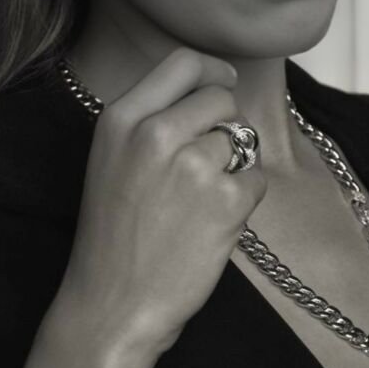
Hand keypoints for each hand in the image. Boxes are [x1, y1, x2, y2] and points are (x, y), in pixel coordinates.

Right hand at [50, 47, 266, 367]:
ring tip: (200, 204)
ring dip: (234, 168)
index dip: (213, 70)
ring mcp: (193, 165)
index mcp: (122, 119)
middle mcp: (156, 133)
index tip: (225, 82)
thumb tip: (210, 88)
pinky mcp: (226, 200)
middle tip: (210, 163)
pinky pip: (257, 179)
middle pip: (221, 98)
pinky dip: (244, 201)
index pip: (183, 62)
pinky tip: (212, 225)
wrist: (112, 305)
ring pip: (242, 140)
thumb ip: (151, 119)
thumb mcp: (111, 160)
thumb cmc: (113, 236)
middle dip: (225, 125)